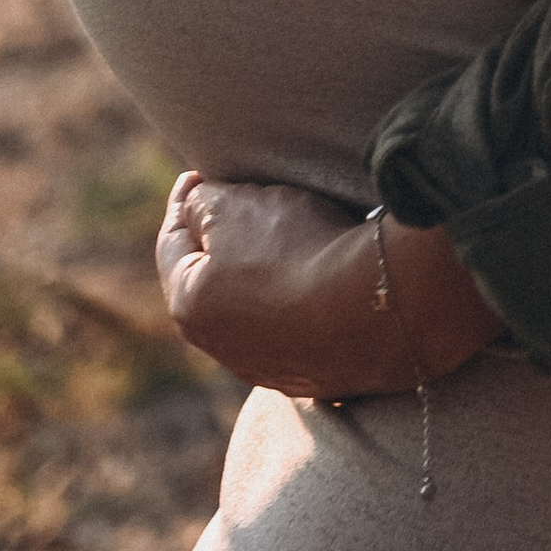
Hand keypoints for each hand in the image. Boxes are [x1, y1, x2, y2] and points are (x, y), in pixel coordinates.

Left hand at [156, 172, 502, 399]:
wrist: (377, 306)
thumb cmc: (298, 250)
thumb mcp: (236, 206)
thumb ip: (202, 202)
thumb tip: (195, 205)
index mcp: (191, 305)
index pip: (173, 242)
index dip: (183, 201)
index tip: (198, 175)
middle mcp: (224, 348)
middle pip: (214, 279)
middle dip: (225, 238)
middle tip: (246, 201)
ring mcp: (273, 367)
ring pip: (259, 307)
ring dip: (268, 273)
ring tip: (296, 235)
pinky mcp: (321, 375)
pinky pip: (303, 328)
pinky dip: (306, 299)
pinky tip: (327, 276)